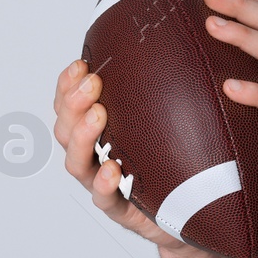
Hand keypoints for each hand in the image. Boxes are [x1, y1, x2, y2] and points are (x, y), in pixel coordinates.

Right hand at [51, 58, 185, 251]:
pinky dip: (102, 183)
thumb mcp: (167, 121)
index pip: (70, 105)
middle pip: (66, 129)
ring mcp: (103, 184)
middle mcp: (94, 156)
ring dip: (83, 136)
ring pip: (76, 161)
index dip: (67, 85)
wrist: (191, 213)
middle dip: (73, 103)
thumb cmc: (174, 163)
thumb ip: (160, 90)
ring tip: (97, 116)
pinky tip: (111, 170)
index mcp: (99, 132)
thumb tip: (174, 43)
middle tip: (92, 84)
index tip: (80, 64)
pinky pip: (104, 198)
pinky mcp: (120, 209)